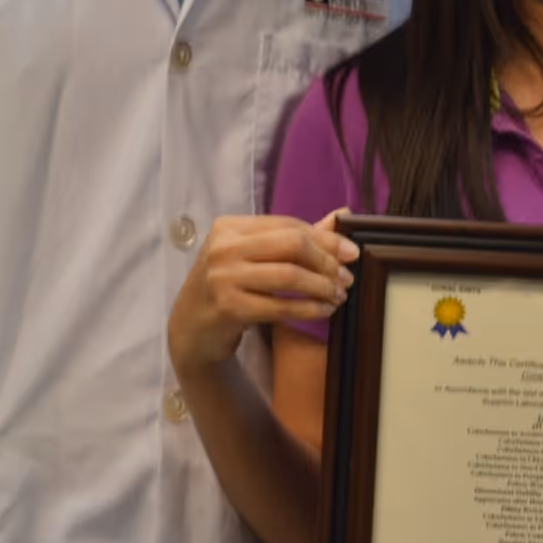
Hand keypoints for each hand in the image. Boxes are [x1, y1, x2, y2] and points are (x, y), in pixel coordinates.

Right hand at [168, 211, 355, 377]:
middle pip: (292, 244)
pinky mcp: (228, 307)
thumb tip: (341, 213)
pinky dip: (309, 309)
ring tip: (338, 295)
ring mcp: (223, 277)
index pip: (288, 225)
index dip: (325, 238)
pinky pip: (281, 306)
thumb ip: (293, 236)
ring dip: (322, 287)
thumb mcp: (253, 256)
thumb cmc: (227, 287)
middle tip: (346, 278)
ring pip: (289, 276)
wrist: (191, 328)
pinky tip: (324, 311)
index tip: (351, 253)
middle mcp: (224, 247)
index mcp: (230, 227)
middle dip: (327, 261)